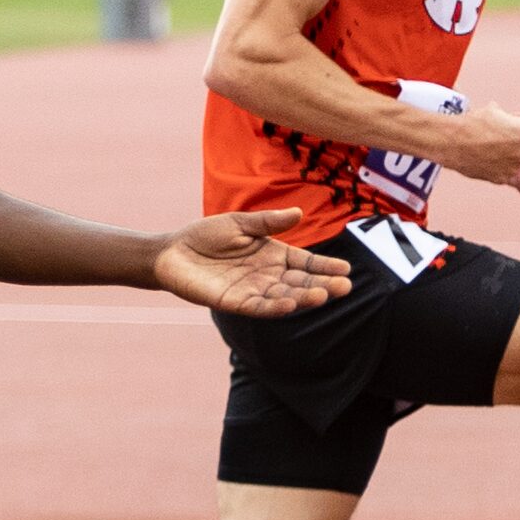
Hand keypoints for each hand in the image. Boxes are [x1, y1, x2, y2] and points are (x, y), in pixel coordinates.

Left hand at [154, 208, 354, 317]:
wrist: (172, 252)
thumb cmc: (206, 236)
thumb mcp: (240, 224)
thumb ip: (268, 222)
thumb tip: (298, 213)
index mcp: (274, 254)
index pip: (306, 263)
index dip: (325, 267)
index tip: (346, 269)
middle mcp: (268, 275)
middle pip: (301, 283)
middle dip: (322, 285)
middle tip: (344, 287)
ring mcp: (254, 290)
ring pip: (285, 296)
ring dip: (304, 298)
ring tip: (323, 295)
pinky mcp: (235, 303)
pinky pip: (259, 307)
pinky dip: (275, 307)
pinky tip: (291, 304)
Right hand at [439, 103, 519, 185]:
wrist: (452, 141)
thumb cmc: (473, 123)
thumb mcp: (496, 110)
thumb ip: (513, 119)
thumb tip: (517, 122)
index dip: (514, 122)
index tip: (500, 123)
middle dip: (514, 141)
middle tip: (495, 137)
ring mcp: (514, 168)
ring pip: (515, 159)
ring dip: (506, 154)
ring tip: (488, 147)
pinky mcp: (502, 179)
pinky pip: (504, 170)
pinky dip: (497, 165)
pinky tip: (484, 157)